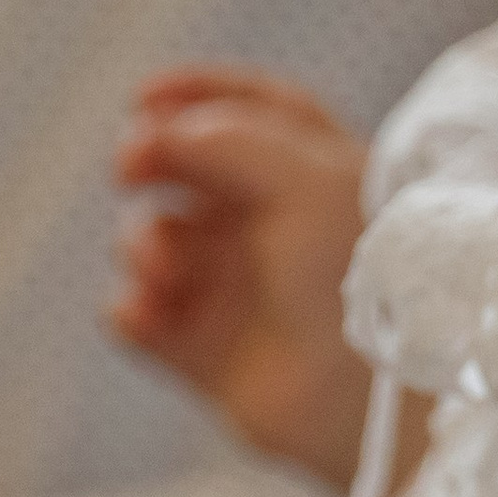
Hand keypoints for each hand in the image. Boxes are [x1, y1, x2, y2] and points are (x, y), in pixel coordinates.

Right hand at [111, 67, 387, 487]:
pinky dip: (130, 313)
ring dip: (142, 244)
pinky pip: (141, 321)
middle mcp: (269, 226)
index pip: (245, 111)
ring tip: (164, 269)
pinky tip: (142, 315)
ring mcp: (235, 290)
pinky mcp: (206, 355)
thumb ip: (232, 139)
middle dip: (148, 160)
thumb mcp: (308, 183)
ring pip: (154, 241)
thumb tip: (162, 131)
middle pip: (183, 170)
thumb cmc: (358, 281)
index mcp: (310, 175)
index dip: (192, 95)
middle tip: (127, 169)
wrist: (369, 401)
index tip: (144, 98)